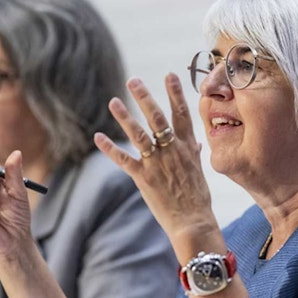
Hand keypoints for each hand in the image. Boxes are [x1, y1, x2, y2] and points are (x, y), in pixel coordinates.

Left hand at [94, 75, 220, 255]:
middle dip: (145, 98)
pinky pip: (124, 160)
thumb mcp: (199, 171)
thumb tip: (196, 142)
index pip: (182, 115)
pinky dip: (110, 148)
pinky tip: (98, 137)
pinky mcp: (144, 178)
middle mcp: (172, 151)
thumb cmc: (198, 198)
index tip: (170, 75)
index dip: (175, 94)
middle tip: (133, 81)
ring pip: (139, 135)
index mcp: (187, 148)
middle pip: (157, 118)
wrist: (193, 221)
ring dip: (125, 117)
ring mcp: (157, 164)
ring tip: (114, 101)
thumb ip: (194, 153)